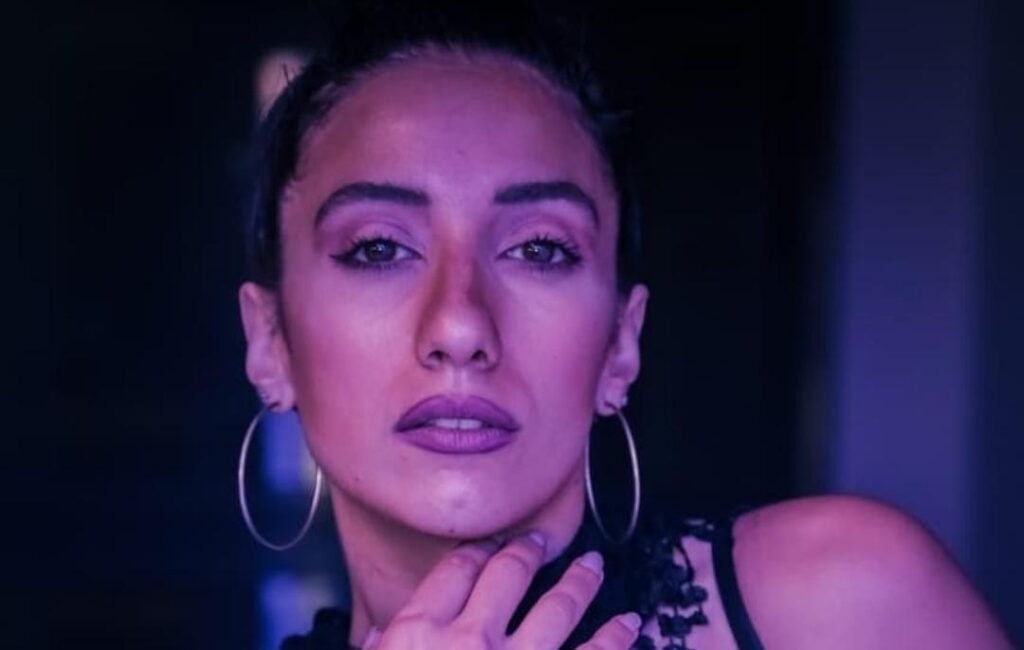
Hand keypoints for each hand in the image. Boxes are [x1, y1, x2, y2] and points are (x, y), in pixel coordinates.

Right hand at [361, 532, 642, 649]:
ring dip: (581, 582)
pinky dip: (616, 638)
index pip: (454, 571)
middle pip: (507, 574)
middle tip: (541, 540)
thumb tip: (379, 640)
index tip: (491, 544)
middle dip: (528, 551)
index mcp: (418, 635)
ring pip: (558, 606)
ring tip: (594, 567)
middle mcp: (469, 640)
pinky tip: (629, 625)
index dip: (477, 552)